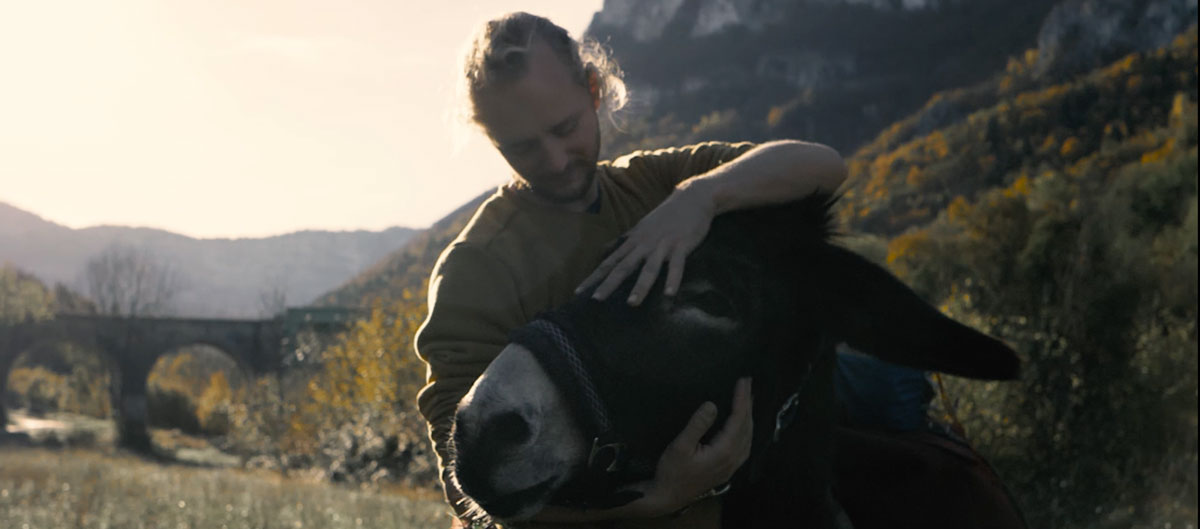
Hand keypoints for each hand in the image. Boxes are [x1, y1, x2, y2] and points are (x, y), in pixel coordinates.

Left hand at [576, 183, 714, 304]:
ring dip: (640, 286)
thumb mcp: (641, 227)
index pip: (609, 262)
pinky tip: (669, 294)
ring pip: (649, 268)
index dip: (594, 277)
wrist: (692, 197)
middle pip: (624, 266)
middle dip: (609, 283)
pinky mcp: (682, 245)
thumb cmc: (666, 215)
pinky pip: (677, 265)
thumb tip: (605, 251)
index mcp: (634, 241)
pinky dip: (673, 279)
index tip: (579, 292)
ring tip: (632, 303)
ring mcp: (663, 245)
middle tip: (596, 300)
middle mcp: (645, 244)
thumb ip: (624, 241)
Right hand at [623, 377, 753, 517]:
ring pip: (748, 437)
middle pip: (747, 427)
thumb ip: (697, 425)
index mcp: (723, 452)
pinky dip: (747, 431)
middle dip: (748, 404)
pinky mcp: (728, 470)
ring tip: (748, 400)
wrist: (668, 497)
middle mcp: (733, 459)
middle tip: (748, 384)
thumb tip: (711, 405)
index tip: (743, 382)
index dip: (742, 399)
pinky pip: (745, 446)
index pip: (738, 420)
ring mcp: (732, 466)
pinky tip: (744, 426)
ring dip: (749, 417)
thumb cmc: (671, 472)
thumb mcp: (680, 446)